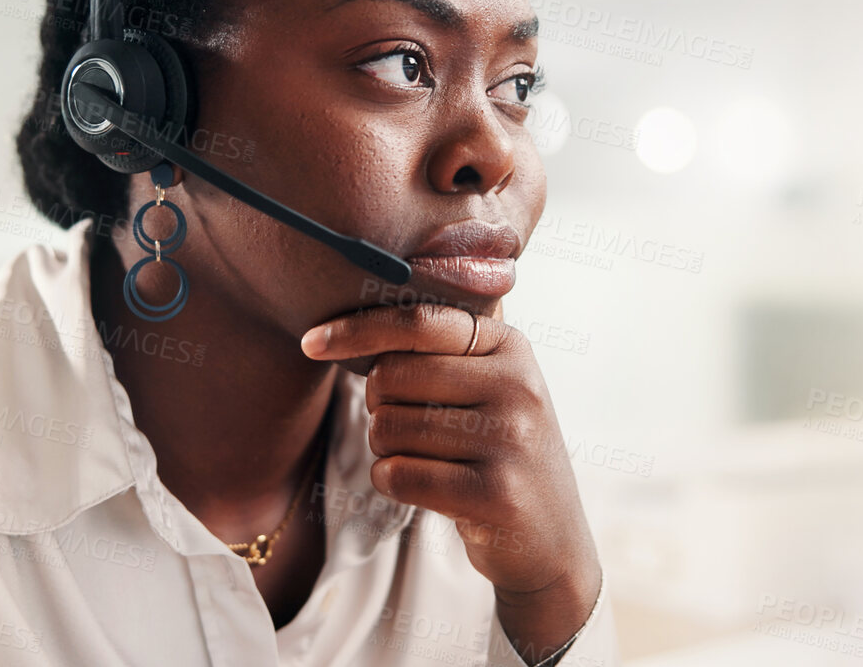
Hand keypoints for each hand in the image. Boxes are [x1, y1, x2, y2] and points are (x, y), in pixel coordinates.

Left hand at [300, 299, 599, 661]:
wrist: (551, 538)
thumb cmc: (499, 455)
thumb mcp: (491, 390)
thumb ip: (441, 353)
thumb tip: (347, 330)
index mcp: (512, 347)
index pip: (419, 323)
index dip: (357, 330)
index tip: (310, 341)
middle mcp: (518, 385)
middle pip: (392, 376)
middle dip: (378, 406)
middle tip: (406, 428)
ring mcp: (511, 440)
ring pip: (388, 427)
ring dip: (386, 449)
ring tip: (426, 461)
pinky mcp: (495, 493)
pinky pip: (398, 474)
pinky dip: (392, 482)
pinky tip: (424, 487)